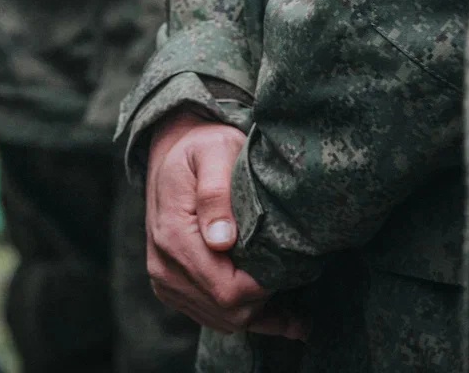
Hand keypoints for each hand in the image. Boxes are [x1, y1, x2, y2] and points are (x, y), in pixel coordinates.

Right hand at [145, 111, 306, 338]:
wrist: (173, 152)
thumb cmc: (203, 148)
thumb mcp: (213, 154)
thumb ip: (215, 194)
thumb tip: (221, 241)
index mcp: (174, 237)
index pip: (226, 289)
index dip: (264, 288)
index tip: (294, 269)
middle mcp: (164, 266)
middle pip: (227, 312)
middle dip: (267, 305)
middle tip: (304, 284)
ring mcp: (166, 280)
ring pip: (222, 320)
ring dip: (260, 316)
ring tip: (300, 311)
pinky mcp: (173, 286)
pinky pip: (211, 316)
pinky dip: (247, 318)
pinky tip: (283, 320)